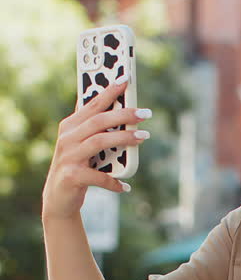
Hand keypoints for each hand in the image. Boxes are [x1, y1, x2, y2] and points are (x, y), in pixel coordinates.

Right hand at [41, 77, 151, 221]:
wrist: (58, 199)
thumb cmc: (75, 167)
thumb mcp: (79, 143)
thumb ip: (90, 124)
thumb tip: (104, 99)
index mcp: (69, 126)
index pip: (91, 104)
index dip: (108, 91)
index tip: (125, 79)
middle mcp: (67, 138)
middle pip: (97, 121)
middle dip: (123, 114)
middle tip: (145, 113)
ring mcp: (68, 157)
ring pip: (99, 142)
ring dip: (123, 138)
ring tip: (143, 136)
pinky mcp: (72, 177)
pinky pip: (98, 176)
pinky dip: (113, 181)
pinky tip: (125, 186)